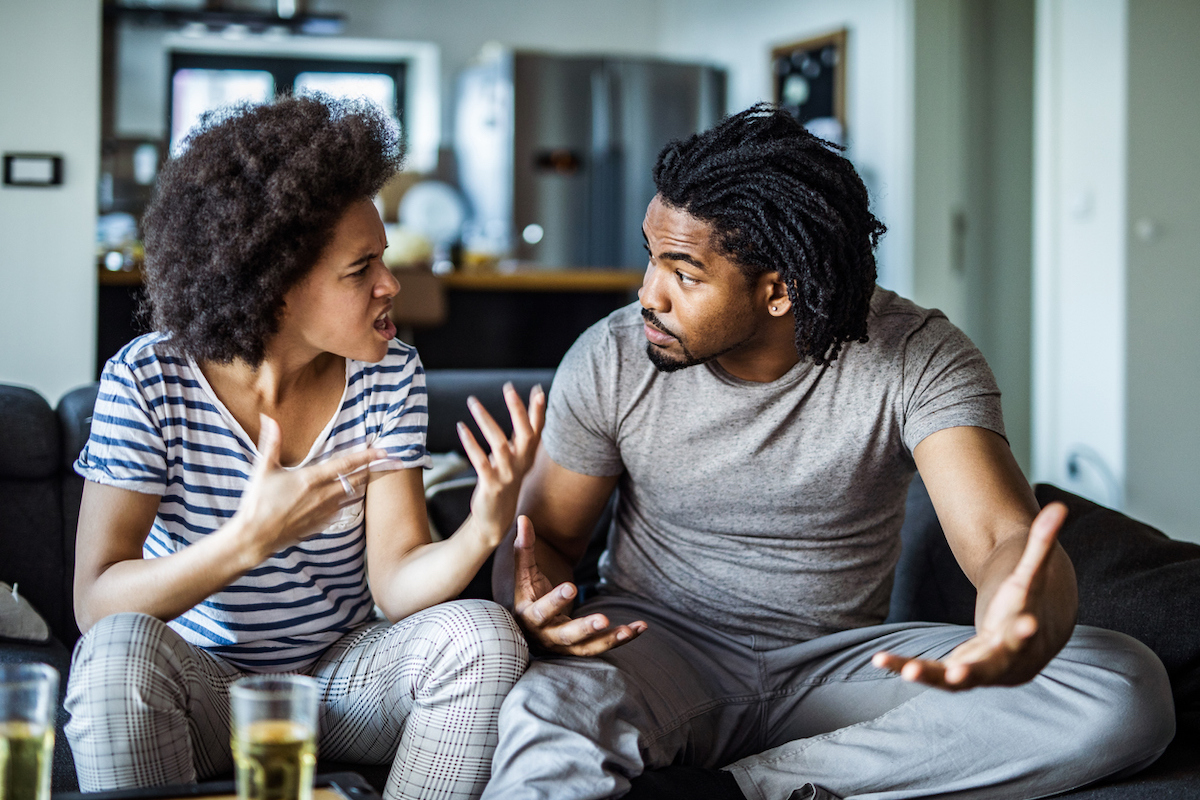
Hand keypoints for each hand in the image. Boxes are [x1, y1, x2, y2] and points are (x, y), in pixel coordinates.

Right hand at [233, 414, 382, 563]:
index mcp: (311, 479)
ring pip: (352, 496)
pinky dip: (349, 502)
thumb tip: (269, 420)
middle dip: (370, 470)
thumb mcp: (264, 470)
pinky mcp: (321, 524)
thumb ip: (271, 443)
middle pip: (356, 480)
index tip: (383, 451)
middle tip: (385, 463)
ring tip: (370, 477)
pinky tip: (348, 498)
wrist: (255, 537)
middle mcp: (322, 495)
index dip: (367, 457)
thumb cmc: (257, 502)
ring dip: (361, 486)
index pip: (346, 464)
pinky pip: (342, 511)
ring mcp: (324, 512)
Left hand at [456, 383, 545, 547]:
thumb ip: (519, 436)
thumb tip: (522, 409)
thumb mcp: (515, 458)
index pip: (538, 430)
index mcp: (527, 456)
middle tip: (508, 388)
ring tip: (473, 402)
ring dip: (486, 420)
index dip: (539, 411)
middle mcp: (521, 464)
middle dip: (518, 410)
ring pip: (499, 444)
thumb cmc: (503, 482)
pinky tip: (461, 428)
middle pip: (526, 434)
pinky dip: (471, 443)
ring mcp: (507, 475)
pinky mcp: (491, 485)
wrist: (494, 520)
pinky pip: (480, 461)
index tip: (538, 389)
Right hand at [511, 516, 646, 655]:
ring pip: (587, 647)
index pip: (541, 611)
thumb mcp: (525, 573)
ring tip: (628, 630)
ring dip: (609, 640)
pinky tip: (640, 627)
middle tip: (603, 619)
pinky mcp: (581, 649)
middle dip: (585, 628)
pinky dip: (621, 639)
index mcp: (529, 616)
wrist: (531, 627)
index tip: (572, 586)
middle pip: (566, 635)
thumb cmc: (529, 595)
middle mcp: (546, 636)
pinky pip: (602, 647)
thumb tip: (524, 518)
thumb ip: (525, 548)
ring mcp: (564, 647)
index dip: (556, 601)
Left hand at [873, 502, 1068, 689]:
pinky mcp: (956, 674)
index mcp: (1025, 636)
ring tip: (907, 671)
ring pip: (956, 680)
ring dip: (932, 676)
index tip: (1027, 625)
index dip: (1027, 630)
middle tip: (960, 673)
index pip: (1028, 633)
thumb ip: (1041, 544)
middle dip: (976, 670)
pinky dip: (906, 667)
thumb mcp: (1031, 575)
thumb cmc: (1027, 603)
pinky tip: (880, 660)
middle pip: (992, 668)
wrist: (1027, 641)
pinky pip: (931, 675)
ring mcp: (979, 672)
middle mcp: (1004, 662)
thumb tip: (1057, 507)